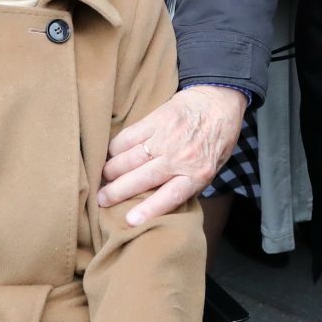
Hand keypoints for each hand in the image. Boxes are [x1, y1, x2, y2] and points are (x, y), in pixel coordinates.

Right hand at [98, 85, 247, 225]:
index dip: (149, 209)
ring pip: (130, 158)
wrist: (219, 100)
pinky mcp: (156, 120)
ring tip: (103, 177)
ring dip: (112, 170)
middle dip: (117, 191)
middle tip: (102, 199)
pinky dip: (116, 147)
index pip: (170, 196)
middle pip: (142, 179)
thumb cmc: (218, 138)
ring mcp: (166, 137)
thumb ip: (191, 184)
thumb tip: (166, 202)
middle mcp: (180, 157)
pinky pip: (129, 136)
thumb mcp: (213, 168)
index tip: (130, 220)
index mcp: (198, 173)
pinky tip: (111, 154)